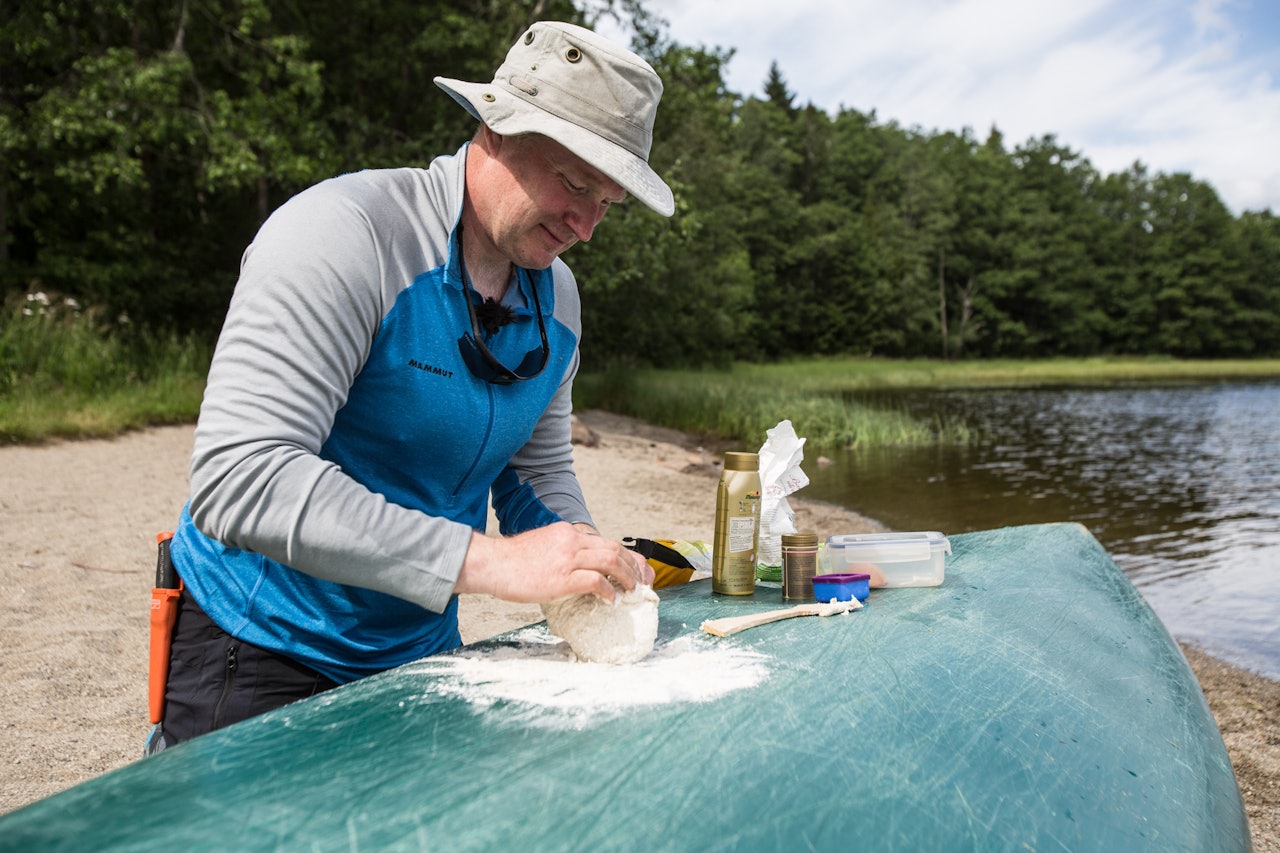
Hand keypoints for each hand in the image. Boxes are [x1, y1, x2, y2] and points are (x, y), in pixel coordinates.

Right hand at [454, 522, 653, 602]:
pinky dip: (608, 591)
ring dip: (626, 576)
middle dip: (632, 565)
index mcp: (566, 532)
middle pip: (613, 548)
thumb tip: (578, 568)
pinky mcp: (562, 577)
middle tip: (640, 580)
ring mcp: (567, 558)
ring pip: (610, 561)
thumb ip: (562, 551)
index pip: (604, 541)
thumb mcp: (543, 545)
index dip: (624, 555)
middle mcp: (570, 540)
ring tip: (632, 589)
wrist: (492, 563)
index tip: (634, 567)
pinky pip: (596, 581)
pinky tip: (611, 600)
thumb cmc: (513, 561)